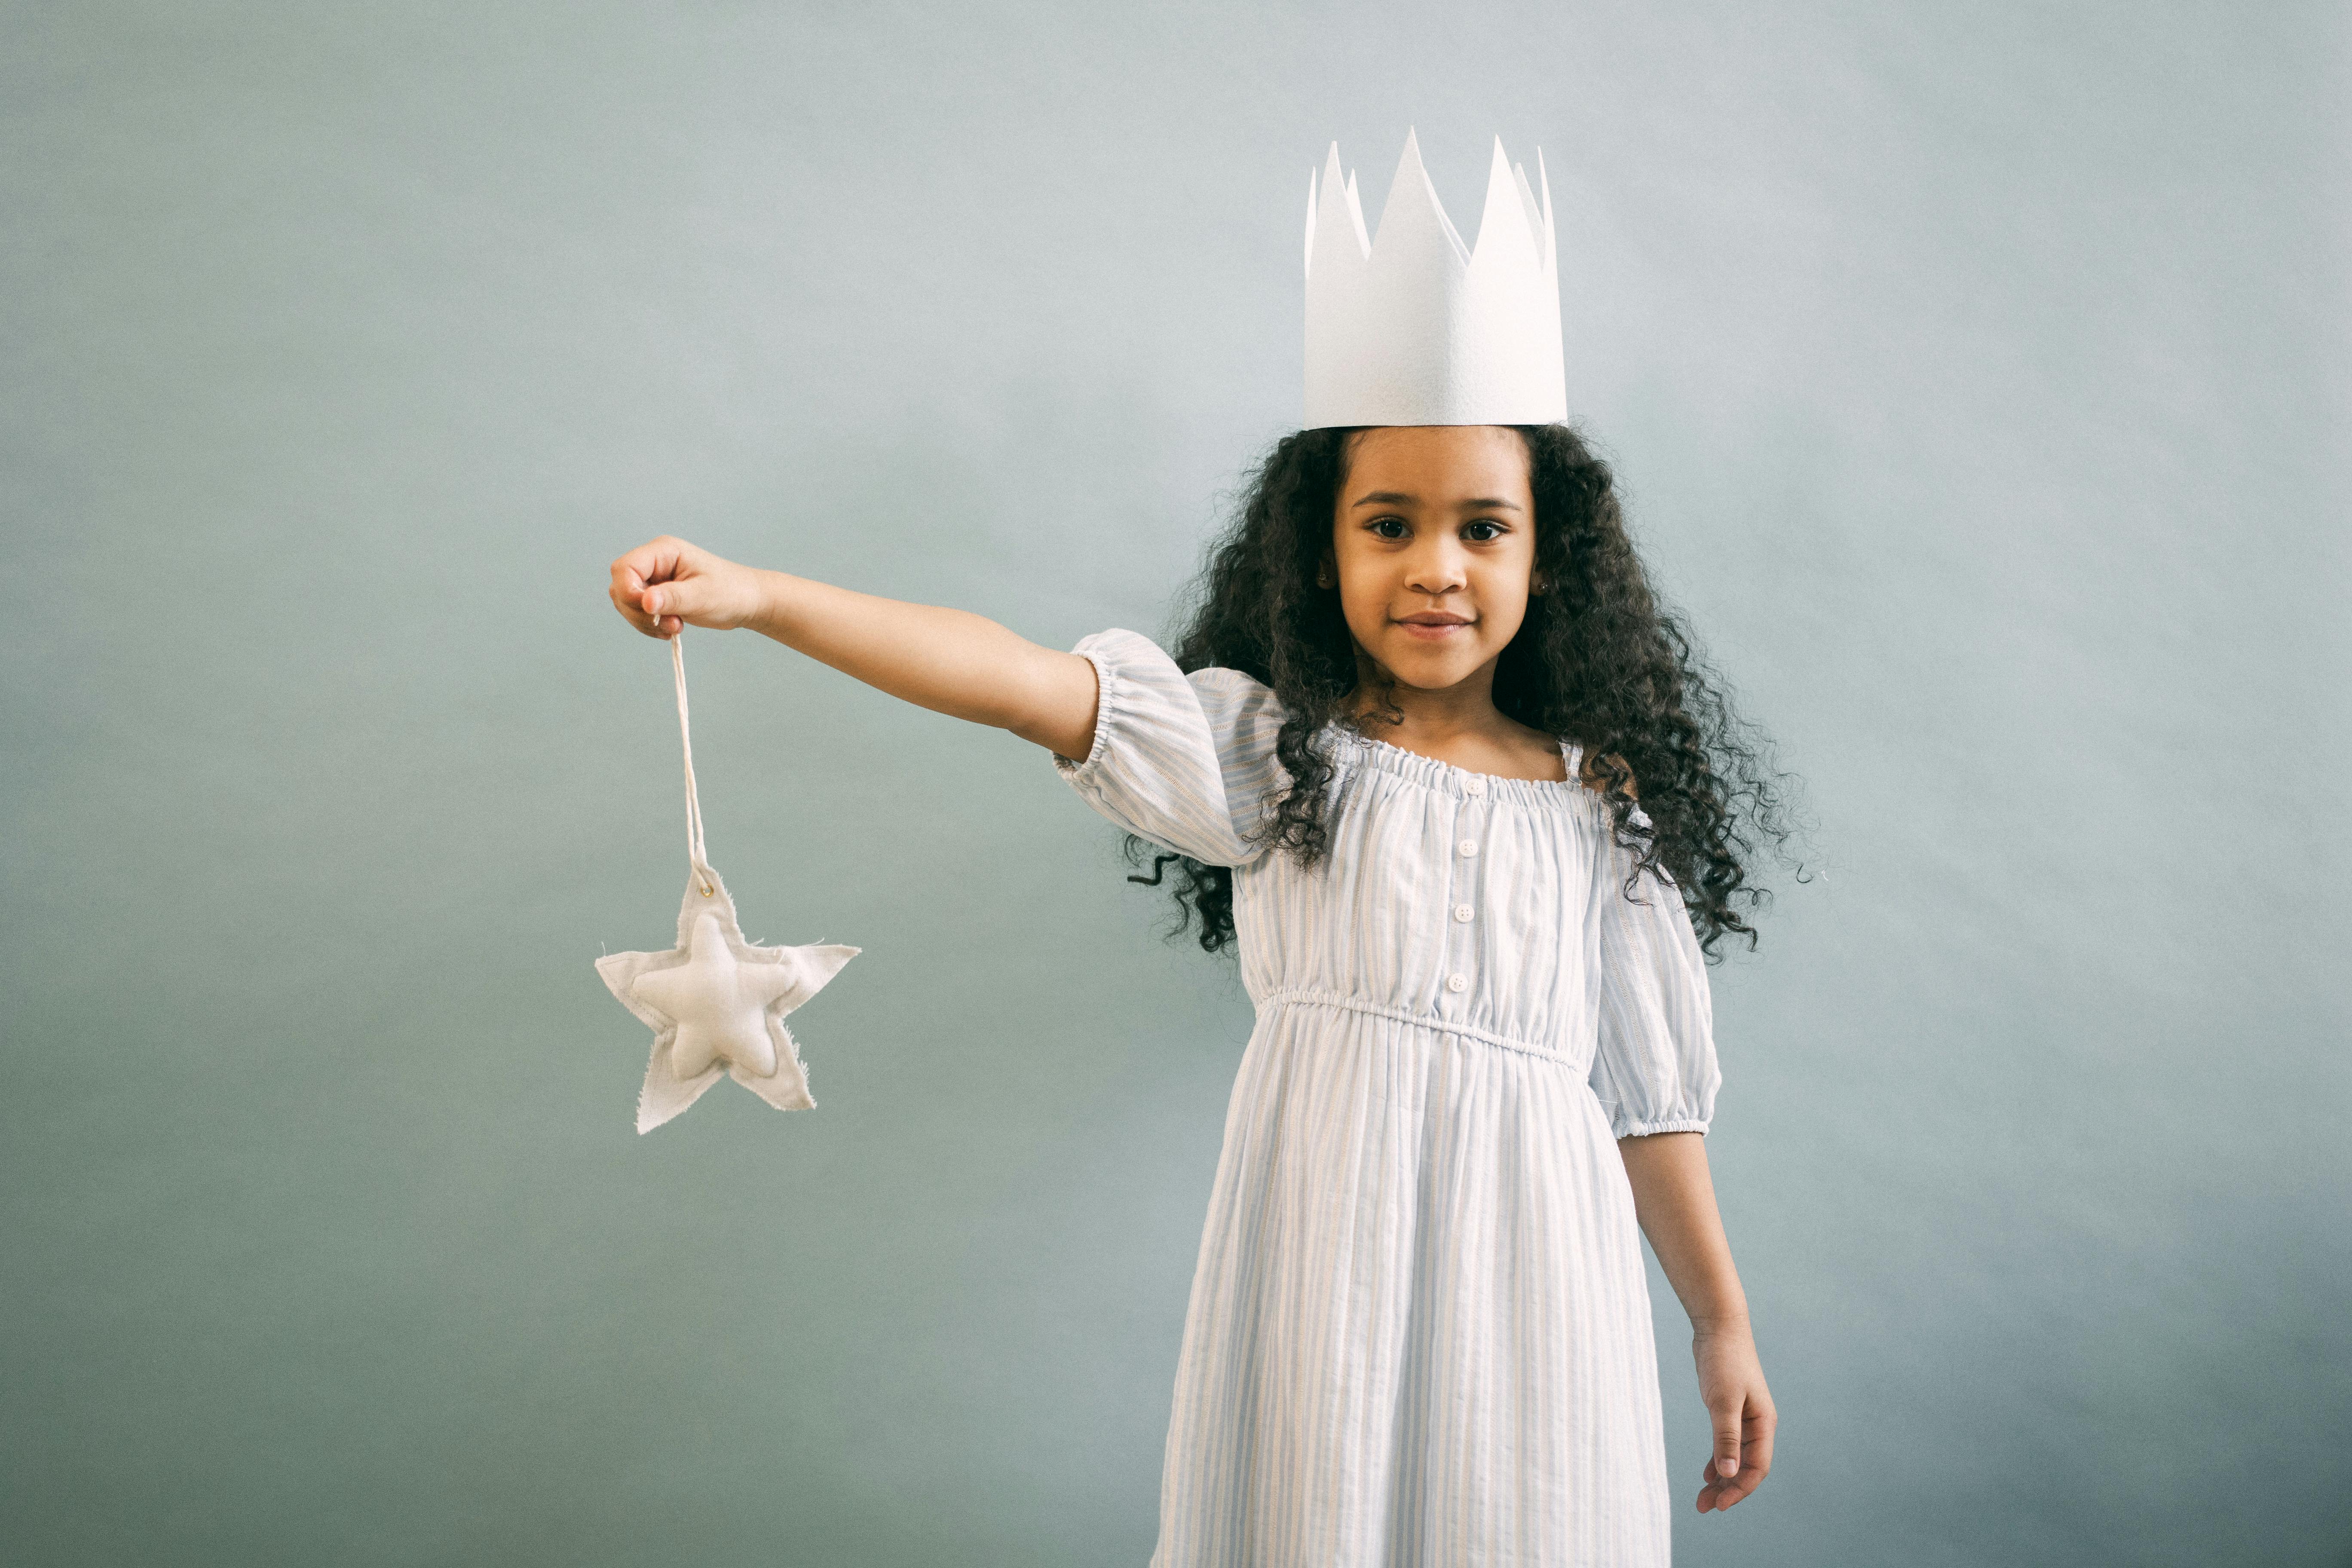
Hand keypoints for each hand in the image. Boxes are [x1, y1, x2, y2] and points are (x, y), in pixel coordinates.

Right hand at [608, 536, 769, 638]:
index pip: (624, 568)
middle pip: (620, 588)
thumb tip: (645, 601)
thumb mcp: (703, 595)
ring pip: (626, 603)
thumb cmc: (731, 592)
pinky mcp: (656, 596)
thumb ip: (672, 598)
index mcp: (663, 551)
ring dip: (646, 622)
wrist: (746, 602)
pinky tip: (672, 629)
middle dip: (639, 612)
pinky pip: (637, 613)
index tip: (650, 610)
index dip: (628, 591)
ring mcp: (653, 579)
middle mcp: (653, 562)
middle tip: (672, 624)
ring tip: (676, 627)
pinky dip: (650, 626)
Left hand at [1691, 1320, 1774, 1512]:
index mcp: (1764, 1424)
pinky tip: (1708, 1473)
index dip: (1739, 1488)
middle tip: (1704, 1507)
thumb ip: (1725, 1437)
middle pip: (1747, 1466)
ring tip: (1702, 1498)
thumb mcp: (1723, 1401)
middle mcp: (1758, 1424)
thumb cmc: (1724, 1361)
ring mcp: (1745, 1418)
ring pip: (1736, 1457)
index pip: (1757, 1467)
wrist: (1719, 1327)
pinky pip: (1727, 1443)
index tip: (1719, 1504)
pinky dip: (1718, 1459)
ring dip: (1722, 1477)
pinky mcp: (1730, 1410)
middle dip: (1728, 1489)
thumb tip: (1728, 1473)